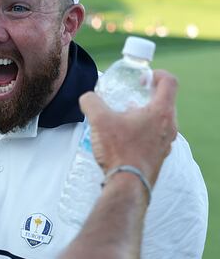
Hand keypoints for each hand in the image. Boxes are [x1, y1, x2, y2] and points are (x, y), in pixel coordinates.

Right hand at [79, 70, 177, 188]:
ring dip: (145, 113)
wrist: (127, 184)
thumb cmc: (119, 150)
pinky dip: (143, 129)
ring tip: (124, 117)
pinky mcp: (160, 155)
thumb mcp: (99, 119)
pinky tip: (125, 136)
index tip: (141, 78)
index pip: (169, 82)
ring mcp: (167, 142)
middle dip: (147, 95)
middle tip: (130, 96)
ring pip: (161, 119)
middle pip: (165, 100)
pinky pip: (156, 135)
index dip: (156, 74)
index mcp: (161, 112)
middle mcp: (170, 126)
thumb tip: (88, 98)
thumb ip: (91, 101)